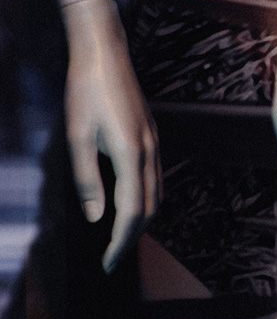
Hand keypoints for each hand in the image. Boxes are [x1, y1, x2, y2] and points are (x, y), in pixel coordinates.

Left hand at [61, 0, 160, 272]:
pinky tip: (129, 205)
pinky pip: (156, 179)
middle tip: (112, 260)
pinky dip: (145, 201)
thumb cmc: (86, 92)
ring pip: (157, 195)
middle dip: (133, 238)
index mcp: (130, 153)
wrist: (105, 55)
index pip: (132, 212)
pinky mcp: (151, 138)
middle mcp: (149, 152)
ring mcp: (154, 144)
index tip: (107, 264)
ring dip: (142, 222)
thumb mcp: (76, 137)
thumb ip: (87, 180)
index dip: (121, 242)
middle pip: (151, 208)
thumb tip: (95, 218)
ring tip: (119, 239)